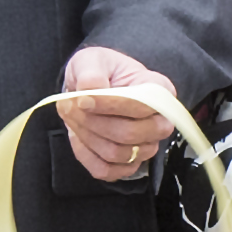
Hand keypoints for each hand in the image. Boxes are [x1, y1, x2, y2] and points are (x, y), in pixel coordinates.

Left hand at [59, 46, 177, 183]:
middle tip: (71, 107)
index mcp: (159, 90)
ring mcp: (146, 146)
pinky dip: (87, 156)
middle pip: (132, 134)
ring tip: (72, 116)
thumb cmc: (99, 71)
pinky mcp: (128, 164)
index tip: (83, 98)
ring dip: (88, 136)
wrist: (91, 89)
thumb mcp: (92, 60)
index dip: (111, 104)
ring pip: (118, 154)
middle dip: (96, 123)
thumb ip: (92, 72)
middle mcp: (159, 121)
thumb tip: (90, 90)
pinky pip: (108, 171)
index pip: (143, 105)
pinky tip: (78, 136)